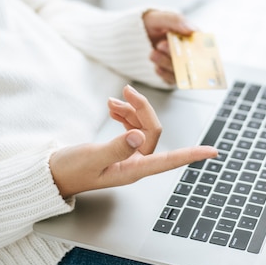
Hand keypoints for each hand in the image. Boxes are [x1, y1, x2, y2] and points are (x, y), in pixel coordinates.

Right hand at [49, 85, 216, 197]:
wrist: (52, 173)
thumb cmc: (69, 170)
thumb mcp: (91, 157)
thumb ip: (115, 148)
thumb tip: (139, 136)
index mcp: (133, 170)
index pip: (169, 160)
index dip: (192, 154)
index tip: (213, 151)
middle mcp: (135, 164)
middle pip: (152, 131)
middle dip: (142, 109)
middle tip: (124, 91)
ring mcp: (129, 157)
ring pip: (142, 127)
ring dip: (131, 110)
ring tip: (113, 100)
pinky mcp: (120, 150)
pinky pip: (132, 128)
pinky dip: (125, 115)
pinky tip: (113, 108)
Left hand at [142, 10, 195, 84]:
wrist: (137, 36)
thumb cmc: (152, 24)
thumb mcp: (160, 17)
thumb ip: (176, 21)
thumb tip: (192, 30)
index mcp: (192, 36)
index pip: (202, 44)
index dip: (196, 47)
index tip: (184, 45)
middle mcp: (189, 52)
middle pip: (191, 59)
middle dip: (175, 53)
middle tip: (160, 45)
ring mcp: (181, 65)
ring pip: (181, 70)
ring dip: (167, 64)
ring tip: (153, 54)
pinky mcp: (172, 75)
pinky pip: (172, 80)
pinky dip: (164, 74)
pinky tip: (157, 68)